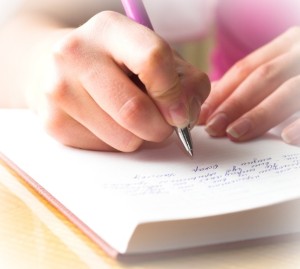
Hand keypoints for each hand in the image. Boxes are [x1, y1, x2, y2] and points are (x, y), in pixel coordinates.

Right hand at [29, 11, 209, 151]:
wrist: (59, 66)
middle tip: (162, 124)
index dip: (174, 94)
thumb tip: (185, 116)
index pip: (152, 60)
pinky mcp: (54, 122)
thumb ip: (184, 82)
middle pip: (134, 110)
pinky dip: (117, 142)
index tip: (180, 112)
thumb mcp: (154, 58)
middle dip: (160, 128)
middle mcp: (76, 54)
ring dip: (140, 137)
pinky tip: (109, 122)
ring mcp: (59, 90)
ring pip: (123, 139)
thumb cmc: (117, 63)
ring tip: (131, 118)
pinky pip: (105, 149)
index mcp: (109, 29)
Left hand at [199, 27, 299, 145]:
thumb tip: (219, 100)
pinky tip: (286, 137)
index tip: (203, 113)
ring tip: (236, 134)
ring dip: (260, 114)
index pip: (246, 68)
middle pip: (262, 78)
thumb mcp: (287, 65)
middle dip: (234, 104)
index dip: (222, 91)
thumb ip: (260, 78)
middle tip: (213, 128)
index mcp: (289, 44)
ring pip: (288, 90)